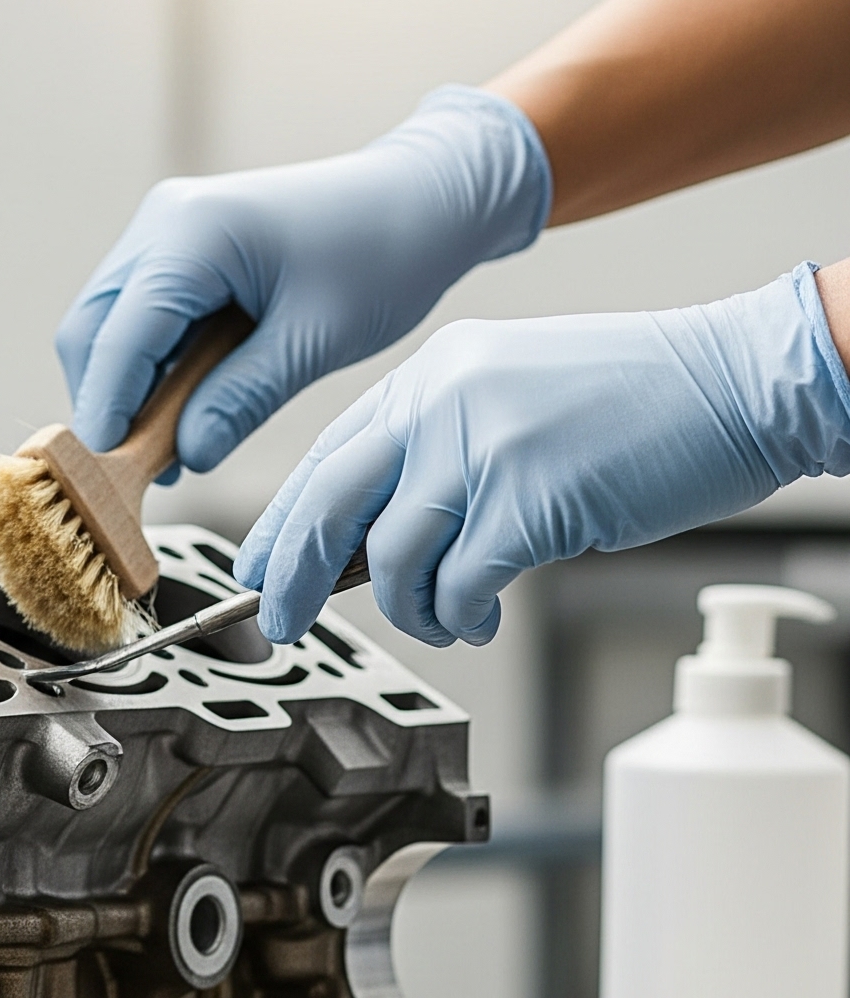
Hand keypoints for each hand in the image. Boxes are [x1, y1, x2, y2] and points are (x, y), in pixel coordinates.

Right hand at [56, 86, 550, 462]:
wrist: (418, 198)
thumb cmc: (382, 255)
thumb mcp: (313, 341)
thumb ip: (241, 399)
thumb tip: (186, 456)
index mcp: (193, 233)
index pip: (121, 338)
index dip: (108, 410)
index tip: (106, 476)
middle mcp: (163, 221)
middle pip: (92, 330)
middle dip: (107, 402)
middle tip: (140, 470)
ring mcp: (165, 228)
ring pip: (106, 325)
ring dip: (126, 387)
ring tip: (171, 446)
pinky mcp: (177, 244)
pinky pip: (136, 315)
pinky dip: (147, 366)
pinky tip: (184, 407)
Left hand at [237, 266, 849, 647]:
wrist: (739, 381)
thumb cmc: (635, 402)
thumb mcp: (506, 397)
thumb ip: (434, 452)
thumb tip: (367, 542)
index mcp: (430, 376)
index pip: (325, 457)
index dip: (281, 524)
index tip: (258, 572)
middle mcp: (443, 402)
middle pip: (328, 505)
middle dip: (292, 576)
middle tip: (283, 622)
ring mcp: (484, 447)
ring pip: (392, 558)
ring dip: (409, 610)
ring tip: (442, 619)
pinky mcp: (529, 498)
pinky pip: (459, 585)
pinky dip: (460, 615)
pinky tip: (480, 616)